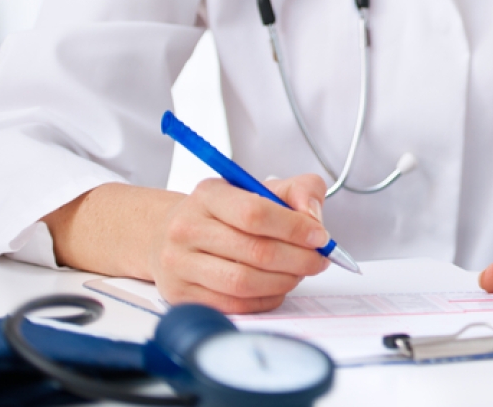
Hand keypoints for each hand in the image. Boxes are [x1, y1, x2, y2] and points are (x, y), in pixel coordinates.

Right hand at [148, 174, 331, 312]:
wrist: (172, 233)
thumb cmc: (226, 212)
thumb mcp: (260, 187)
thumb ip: (298, 191)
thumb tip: (313, 217)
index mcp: (208, 195)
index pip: (255, 213)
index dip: (294, 228)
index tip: (320, 236)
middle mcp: (187, 229)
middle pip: (254, 251)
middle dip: (298, 259)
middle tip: (318, 260)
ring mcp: (180, 265)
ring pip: (243, 283)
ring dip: (283, 281)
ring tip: (299, 273)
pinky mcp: (180, 295)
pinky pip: (233, 305)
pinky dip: (265, 299)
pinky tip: (277, 287)